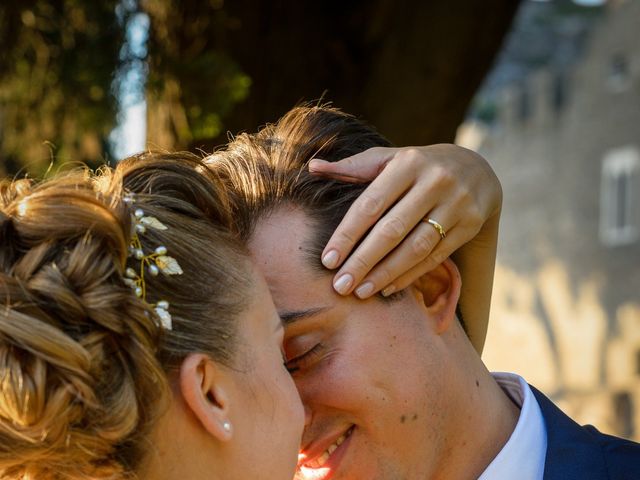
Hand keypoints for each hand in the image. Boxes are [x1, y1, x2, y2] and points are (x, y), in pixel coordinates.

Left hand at [310, 144, 501, 350]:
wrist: (476, 169)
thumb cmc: (418, 166)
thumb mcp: (389, 158)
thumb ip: (353, 167)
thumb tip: (311, 167)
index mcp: (408, 163)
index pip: (370, 204)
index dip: (347, 234)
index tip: (328, 261)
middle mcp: (434, 182)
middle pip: (392, 230)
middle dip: (363, 261)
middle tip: (339, 286)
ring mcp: (456, 204)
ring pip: (416, 247)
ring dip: (386, 273)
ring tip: (360, 292)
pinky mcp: (470, 225)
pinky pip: (436, 256)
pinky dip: (410, 274)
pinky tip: (387, 287)